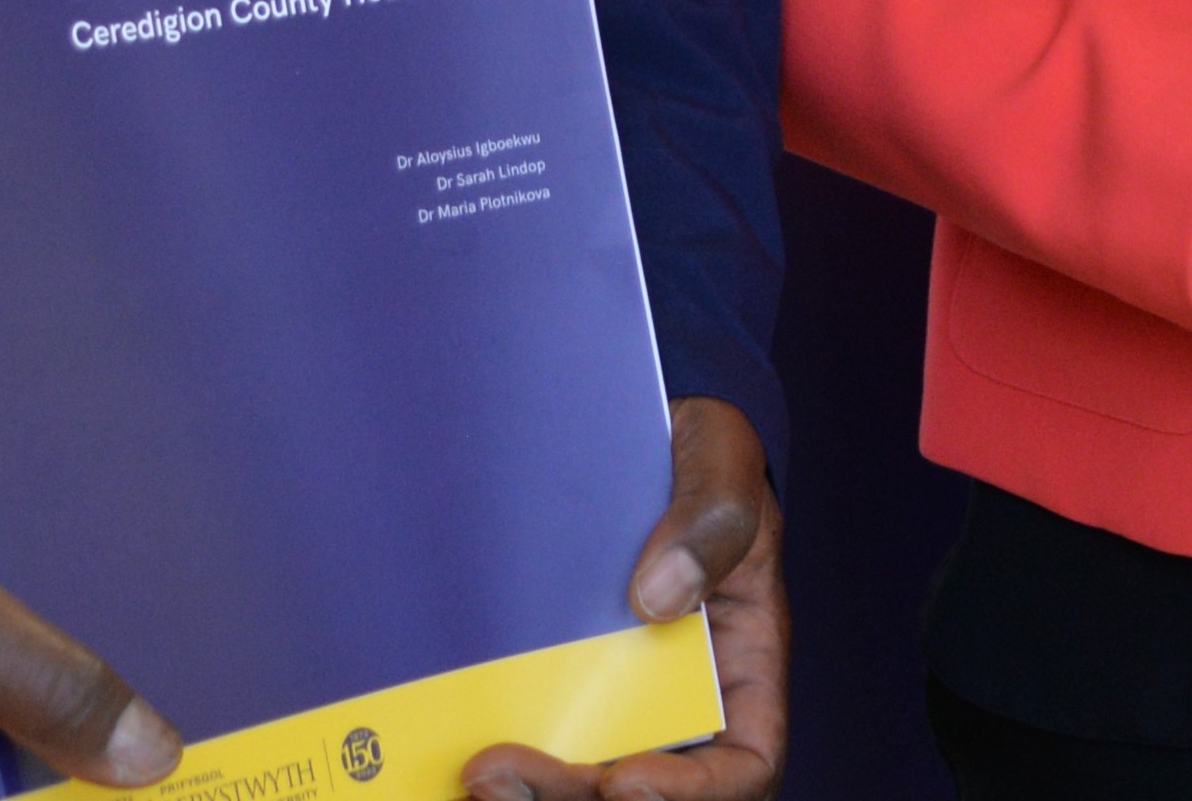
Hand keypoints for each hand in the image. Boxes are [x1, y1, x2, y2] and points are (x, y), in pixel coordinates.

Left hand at [467, 397, 782, 798]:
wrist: (637, 428)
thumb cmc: (703, 450)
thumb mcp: (724, 465)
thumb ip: (710, 523)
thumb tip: (657, 598)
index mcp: (743, 665)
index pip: (743, 764)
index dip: (692, 794)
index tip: (626, 779)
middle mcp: (680, 699)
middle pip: (643, 791)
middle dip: (574, 795)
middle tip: (499, 773)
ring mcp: (612, 695)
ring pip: (582, 779)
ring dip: (531, 792)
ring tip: (474, 773)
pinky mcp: (551, 678)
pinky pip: (531, 734)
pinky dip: (498, 760)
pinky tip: (448, 749)